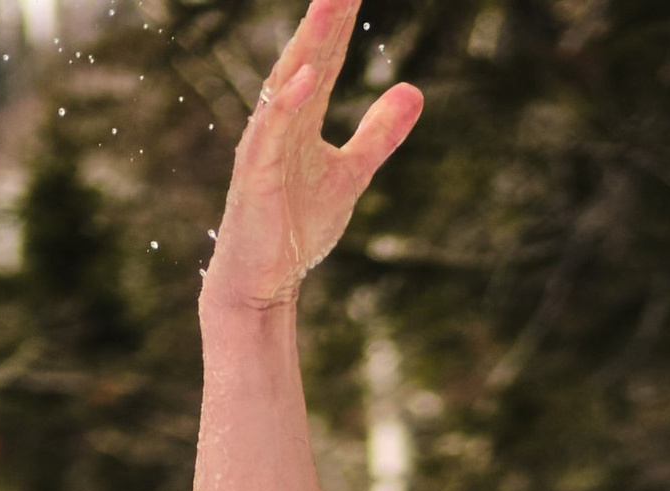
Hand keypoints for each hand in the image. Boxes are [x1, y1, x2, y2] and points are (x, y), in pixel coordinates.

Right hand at [203, 0, 421, 317]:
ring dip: (308, 45)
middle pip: (307, 58)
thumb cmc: (296, 227)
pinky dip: (287, 103)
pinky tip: (307, 77)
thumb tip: (414, 90)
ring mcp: (265, 145)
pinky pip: (271, 132)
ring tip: (330, 5)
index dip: (343, 22)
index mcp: (302, 117)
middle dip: (327, 18)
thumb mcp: (351, 174)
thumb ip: (378, 134)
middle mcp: (280, 120)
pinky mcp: (255, 175)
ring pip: (287, 84)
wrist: (263, 282)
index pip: (327, 59)